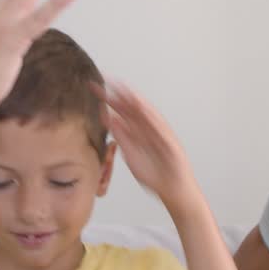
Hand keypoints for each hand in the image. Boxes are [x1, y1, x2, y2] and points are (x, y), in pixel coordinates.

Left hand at [95, 81, 196, 205]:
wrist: (172, 190)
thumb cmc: (153, 174)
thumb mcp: (132, 155)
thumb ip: (123, 138)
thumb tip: (109, 121)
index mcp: (140, 132)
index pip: (123, 112)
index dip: (110, 99)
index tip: (96, 88)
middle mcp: (151, 130)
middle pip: (135, 108)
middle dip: (122, 94)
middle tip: (107, 80)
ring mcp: (162, 135)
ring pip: (150, 115)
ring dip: (138, 102)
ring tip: (125, 90)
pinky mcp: (172, 144)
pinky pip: (162, 130)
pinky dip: (154, 120)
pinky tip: (145, 111)